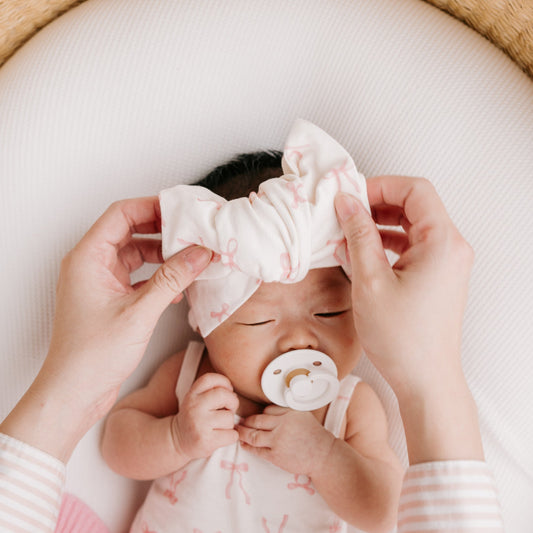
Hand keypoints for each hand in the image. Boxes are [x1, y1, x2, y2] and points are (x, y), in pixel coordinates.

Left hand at [1, 197, 211, 460]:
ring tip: (191, 259)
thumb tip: (199, 254)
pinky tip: (178, 287)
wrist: (75, 393)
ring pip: (136, 254)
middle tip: (192, 233)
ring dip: (163, 256)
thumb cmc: (93, 356)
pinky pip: (138, 276)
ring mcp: (101, 282)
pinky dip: (158, 277)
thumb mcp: (140, 312)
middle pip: (130, 231)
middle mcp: (91, 265)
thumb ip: (172, 279)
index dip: (152, 207)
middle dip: (163, 231)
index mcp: (88, 258)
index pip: (121, 215)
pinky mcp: (110, 299)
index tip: (181, 210)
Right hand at [172, 373, 238, 459]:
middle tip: (229, 410)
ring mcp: (199, 424)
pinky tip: (220, 437)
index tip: (227, 391)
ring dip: (230, 423)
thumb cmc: (194, 419)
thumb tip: (233, 394)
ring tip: (219, 426)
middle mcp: (194, 407)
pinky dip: (231, 436)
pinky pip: (232, 434)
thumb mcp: (196, 400)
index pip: (209, 379)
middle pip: (224, 395)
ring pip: (229, 417)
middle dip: (233, 402)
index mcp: (192, 395)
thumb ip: (211, 392)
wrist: (177, 443)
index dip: (224, 382)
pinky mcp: (206, 441)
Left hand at [237, 405, 334, 475]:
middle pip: (256, 421)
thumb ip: (285, 411)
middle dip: (245, 421)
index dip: (259, 414)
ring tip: (237, 431)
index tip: (252, 416)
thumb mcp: (302, 414)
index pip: (267, 410)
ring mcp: (278, 441)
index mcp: (289, 412)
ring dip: (242, 433)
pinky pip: (257, 450)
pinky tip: (243, 443)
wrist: (323, 455)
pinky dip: (248, 446)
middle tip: (237, 421)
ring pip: (253, 435)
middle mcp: (283, 425)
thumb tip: (265, 410)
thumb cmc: (313, 434)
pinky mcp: (276, 456)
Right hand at [334, 177, 473, 396]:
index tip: (352, 195)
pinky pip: (412, 248)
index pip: (415, 191)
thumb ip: (358, 235)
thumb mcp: (370, 280)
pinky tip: (361, 254)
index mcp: (442, 242)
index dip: (381, 186)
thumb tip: (347, 203)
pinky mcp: (437, 278)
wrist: (425, 380)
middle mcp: (451, 249)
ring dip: (380, 225)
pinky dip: (387, 245)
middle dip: (377, 204)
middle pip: (415, 206)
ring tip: (349, 233)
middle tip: (347, 211)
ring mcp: (446, 264)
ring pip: (412, 227)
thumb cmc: (403, 339)